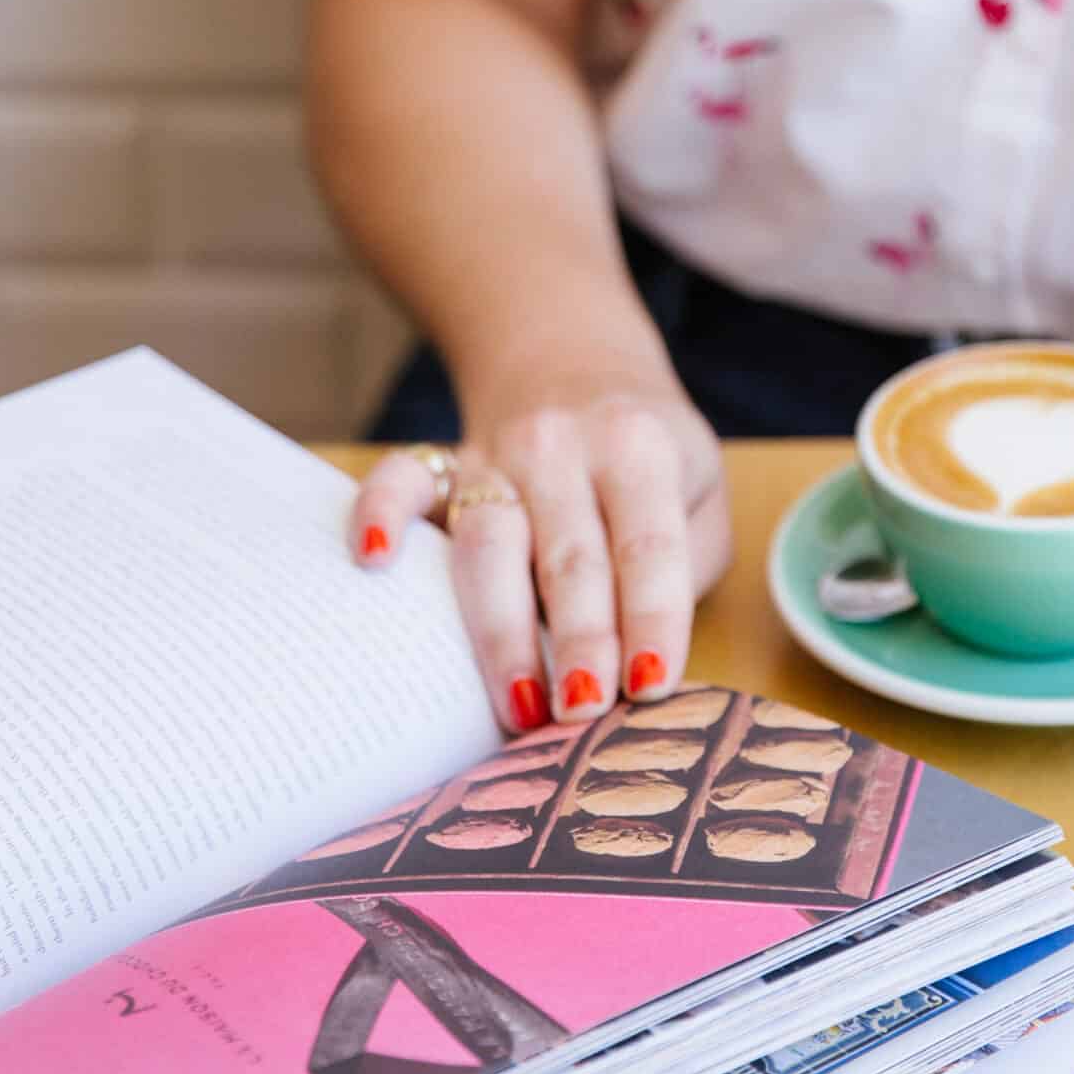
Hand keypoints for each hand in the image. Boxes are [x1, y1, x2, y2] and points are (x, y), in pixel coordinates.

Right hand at [349, 389, 729, 728]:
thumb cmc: (645, 452)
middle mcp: (562, 447)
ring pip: (488, 545)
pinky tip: (372, 560)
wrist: (571, 360)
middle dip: (579, 642)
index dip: (652, 618)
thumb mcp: (700, 489)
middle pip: (568, 557)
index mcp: (639, 450)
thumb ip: (687, 564)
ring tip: (517, 706)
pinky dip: (378, 512)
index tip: (650, 686)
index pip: (648, 546)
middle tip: (583, 713)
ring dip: (501, 630)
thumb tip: (646, 660)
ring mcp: (493, 454)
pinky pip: (399, 480)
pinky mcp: (439, 462)